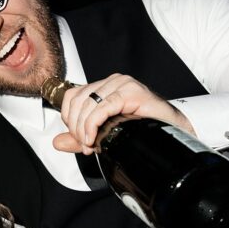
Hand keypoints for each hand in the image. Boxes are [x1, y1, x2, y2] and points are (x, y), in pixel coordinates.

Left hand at [52, 73, 194, 154]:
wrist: (172, 132)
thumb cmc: (142, 131)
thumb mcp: (104, 136)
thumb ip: (80, 138)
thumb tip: (56, 142)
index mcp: (104, 87)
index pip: (72, 96)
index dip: (68, 118)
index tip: (78, 139)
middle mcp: (113, 81)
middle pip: (77, 101)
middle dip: (76, 127)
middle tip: (84, 146)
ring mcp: (123, 84)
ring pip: (88, 104)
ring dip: (83, 129)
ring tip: (90, 145)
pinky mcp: (132, 91)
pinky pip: (103, 107)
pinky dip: (93, 124)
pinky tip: (94, 138)